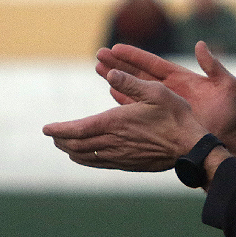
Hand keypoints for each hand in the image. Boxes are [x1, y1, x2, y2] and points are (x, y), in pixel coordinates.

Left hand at [43, 68, 207, 171]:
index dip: (59, 129)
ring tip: (63, 145)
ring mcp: (120, 156)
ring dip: (71, 150)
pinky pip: (99, 163)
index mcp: (116, 123)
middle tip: (52, 134)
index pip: (78, 129)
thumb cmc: (175, 117)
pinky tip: (84, 156)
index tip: (45, 128)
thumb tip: (110, 72)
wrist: (190, 148)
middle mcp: (114, 142)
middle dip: (61, 139)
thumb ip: (131, 83)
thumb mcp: (156, 92)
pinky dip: (86, 159)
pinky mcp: (128, 164)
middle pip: (77, 145)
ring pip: (86, 156)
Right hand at [96, 42, 235, 140]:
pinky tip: (111, 92)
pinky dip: (124, 100)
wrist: (227, 138)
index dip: (134, 56)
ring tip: (98, 69)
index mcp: (180, 77)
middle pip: (137, 73)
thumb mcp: (227, 85)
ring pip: (134, 88)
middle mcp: (168, 88)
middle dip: (118, 64)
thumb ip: (214, 66)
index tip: (116, 47)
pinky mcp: (160, 118)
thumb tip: (200, 44)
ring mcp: (162, 103)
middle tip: (99, 55)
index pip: (152, 63)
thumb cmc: (229, 113)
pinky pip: (138, 107)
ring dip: (116, 79)